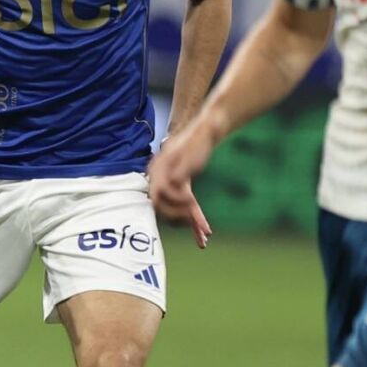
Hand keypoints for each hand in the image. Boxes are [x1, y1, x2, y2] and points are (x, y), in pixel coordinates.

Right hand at [149, 124, 216, 249]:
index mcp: (160, 168)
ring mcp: (172, 183)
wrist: (208, 129)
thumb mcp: (192, 152)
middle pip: (164, 206)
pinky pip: (186, 208)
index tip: (191, 201)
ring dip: (189, 224)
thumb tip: (173, 182)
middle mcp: (162, 177)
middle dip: (180, 219)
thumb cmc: (200, 138)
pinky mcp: (183, 188)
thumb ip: (182, 167)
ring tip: (204, 238)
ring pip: (176, 210)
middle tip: (197, 226)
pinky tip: (204, 233)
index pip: (159, 193)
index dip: (173, 201)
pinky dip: (195, 220)